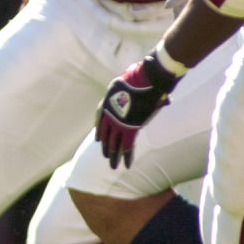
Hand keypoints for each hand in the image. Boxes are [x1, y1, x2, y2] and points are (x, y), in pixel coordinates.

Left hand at [96, 54, 180, 168]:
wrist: (146, 79)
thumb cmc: (139, 77)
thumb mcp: (129, 83)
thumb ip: (132, 91)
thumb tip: (140, 90)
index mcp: (107, 102)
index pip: (99, 118)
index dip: (99, 129)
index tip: (98, 139)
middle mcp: (110, 113)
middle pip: (105, 133)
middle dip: (106, 146)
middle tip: (106, 156)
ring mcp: (119, 122)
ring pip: (114, 143)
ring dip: (114, 155)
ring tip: (113, 166)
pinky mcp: (130, 128)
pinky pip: (127, 146)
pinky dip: (127, 156)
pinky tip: (126, 165)